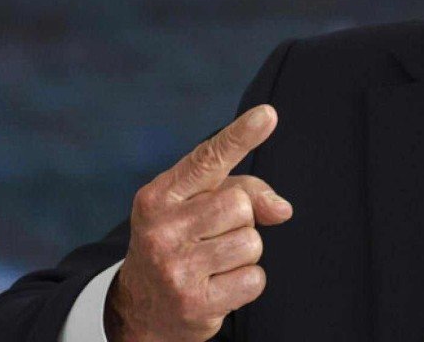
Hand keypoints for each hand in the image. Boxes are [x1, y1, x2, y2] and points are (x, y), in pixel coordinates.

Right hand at [106, 105, 291, 341]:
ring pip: (252, 242)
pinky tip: (218, 287)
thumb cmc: (179, 244)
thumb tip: (283, 209)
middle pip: (240, 204)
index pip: (207, 160)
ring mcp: (176, 269)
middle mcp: (161, 230)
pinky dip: (245, 283)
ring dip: (244, 254)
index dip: (240, 136)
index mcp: (159, 197)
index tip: (268, 114)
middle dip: (240, 220)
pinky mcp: (195, 304)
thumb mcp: (195, 209)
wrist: (140, 309)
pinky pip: (254, 279)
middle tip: (212, 237)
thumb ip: (242, 192)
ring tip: (214, 263)